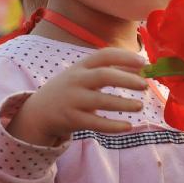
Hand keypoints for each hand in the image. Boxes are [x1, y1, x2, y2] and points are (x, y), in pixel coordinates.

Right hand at [8, 48, 147, 145]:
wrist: (38, 111)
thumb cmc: (71, 89)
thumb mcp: (85, 75)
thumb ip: (111, 70)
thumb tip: (143, 68)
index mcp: (82, 66)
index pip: (104, 55)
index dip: (125, 57)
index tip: (143, 62)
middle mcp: (76, 80)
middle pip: (103, 75)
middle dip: (126, 79)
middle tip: (145, 85)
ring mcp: (73, 100)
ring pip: (100, 101)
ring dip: (122, 103)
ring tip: (140, 106)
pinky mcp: (72, 120)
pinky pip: (95, 123)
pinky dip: (112, 126)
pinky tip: (128, 126)